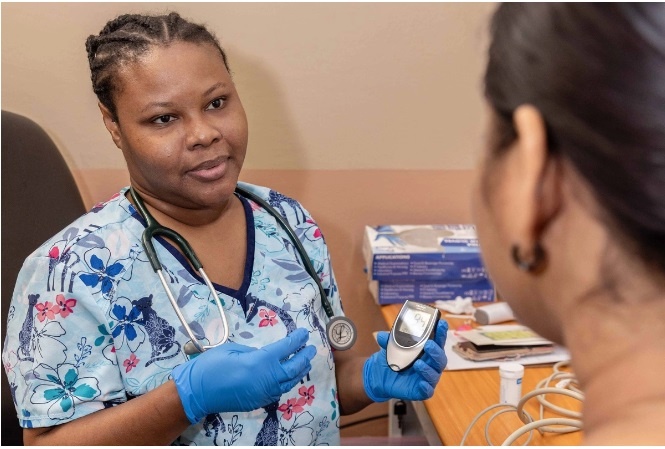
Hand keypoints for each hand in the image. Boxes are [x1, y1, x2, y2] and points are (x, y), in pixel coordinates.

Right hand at [172, 327, 315, 422]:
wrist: (197, 392)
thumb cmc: (211, 366)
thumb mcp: (232, 349)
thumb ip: (252, 351)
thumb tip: (264, 354)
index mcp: (260, 362)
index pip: (286, 349)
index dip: (296, 340)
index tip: (304, 333)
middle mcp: (267, 379)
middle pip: (293, 367)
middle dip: (304, 357)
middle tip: (312, 349)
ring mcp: (264, 393)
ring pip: (289, 382)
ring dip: (299, 371)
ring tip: (305, 363)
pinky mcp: (258, 402)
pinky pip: (279, 391)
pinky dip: (287, 383)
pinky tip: (287, 378)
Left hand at [363, 320, 447, 401]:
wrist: (381, 376)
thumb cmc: (393, 358)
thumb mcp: (390, 348)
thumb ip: (388, 341)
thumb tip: (381, 336)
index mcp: (427, 350)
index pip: (437, 341)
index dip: (441, 333)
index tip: (442, 323)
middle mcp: (430, 363)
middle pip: (440, 358)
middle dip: (436, 351)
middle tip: (429, 345)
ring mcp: (427, 377)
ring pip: (435, 373)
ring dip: (428, 368)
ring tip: (418, 364)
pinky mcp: (422, 390)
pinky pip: (428, 390)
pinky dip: (426, 387)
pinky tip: (421, 383)